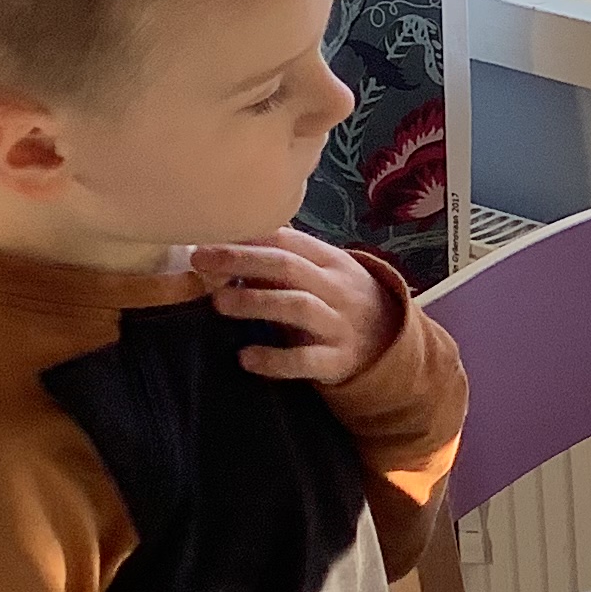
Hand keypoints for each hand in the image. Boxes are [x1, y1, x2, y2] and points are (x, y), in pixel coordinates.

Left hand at [190, 229, 400, 383]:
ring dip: (256, 302)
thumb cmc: (340, 300)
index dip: (247, 237)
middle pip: (288, 267)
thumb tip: (234, 230)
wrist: (390, 343)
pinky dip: (275, 360)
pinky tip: (246, 358)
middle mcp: (336, 288)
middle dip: (241, 261)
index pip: (288, 240)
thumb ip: (285, 254)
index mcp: (329, 261)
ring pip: (297, 307)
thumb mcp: (323, 271)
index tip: (208, 237)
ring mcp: (338, 324)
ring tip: (218, 303)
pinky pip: (305, 360)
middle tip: (200, 261)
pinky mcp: (337, 360)